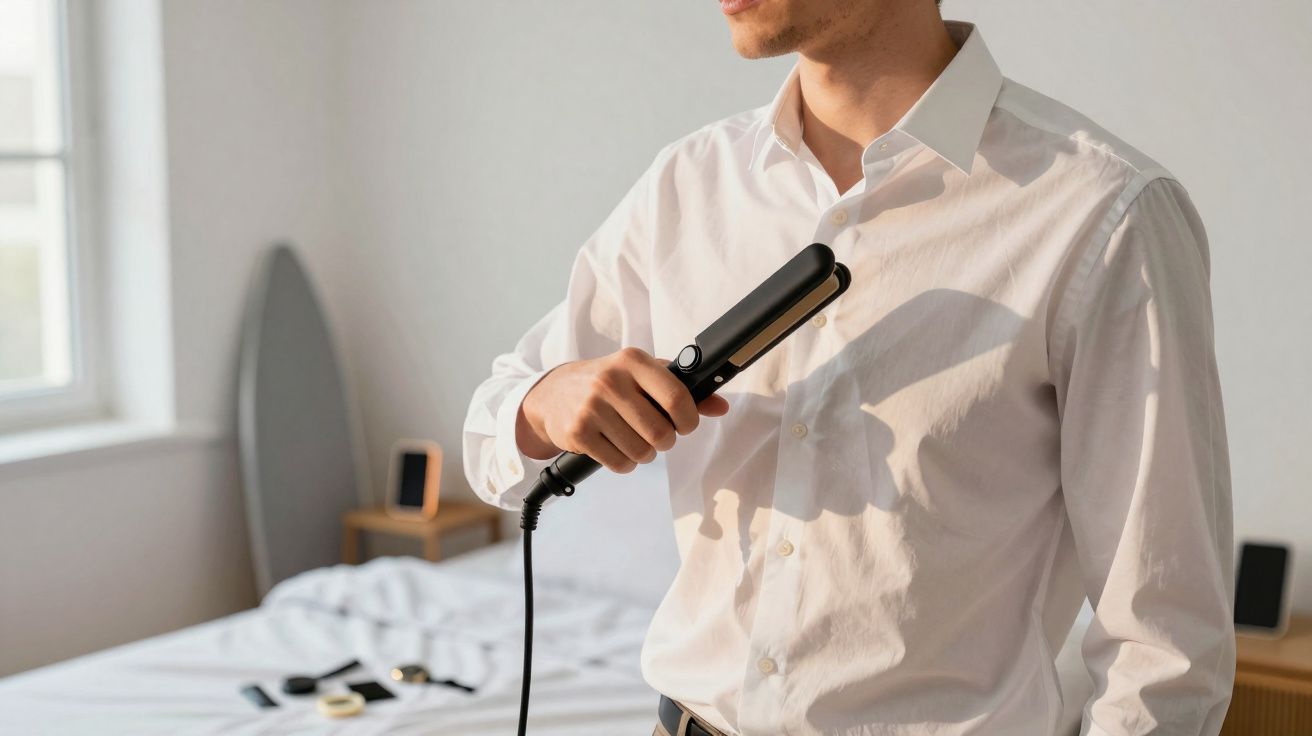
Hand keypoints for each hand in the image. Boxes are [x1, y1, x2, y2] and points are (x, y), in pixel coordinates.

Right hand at [516, 347, 730, 472]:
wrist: (553, 393)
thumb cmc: (608, 383)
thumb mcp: (643, 375)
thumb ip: (683, 389)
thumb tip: (720, 406)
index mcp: (632, 361)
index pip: (678, 398)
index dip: (689, 420)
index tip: (685, 424)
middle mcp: (610, 381)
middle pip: (661, 433)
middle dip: (664, 441)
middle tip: (655, 434)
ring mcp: (591, 408)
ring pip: (642, 452)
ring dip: (644, 453)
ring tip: (631, 438)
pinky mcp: (578, 433)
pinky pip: (620, 464)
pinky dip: (625, 463)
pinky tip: (615, 446)